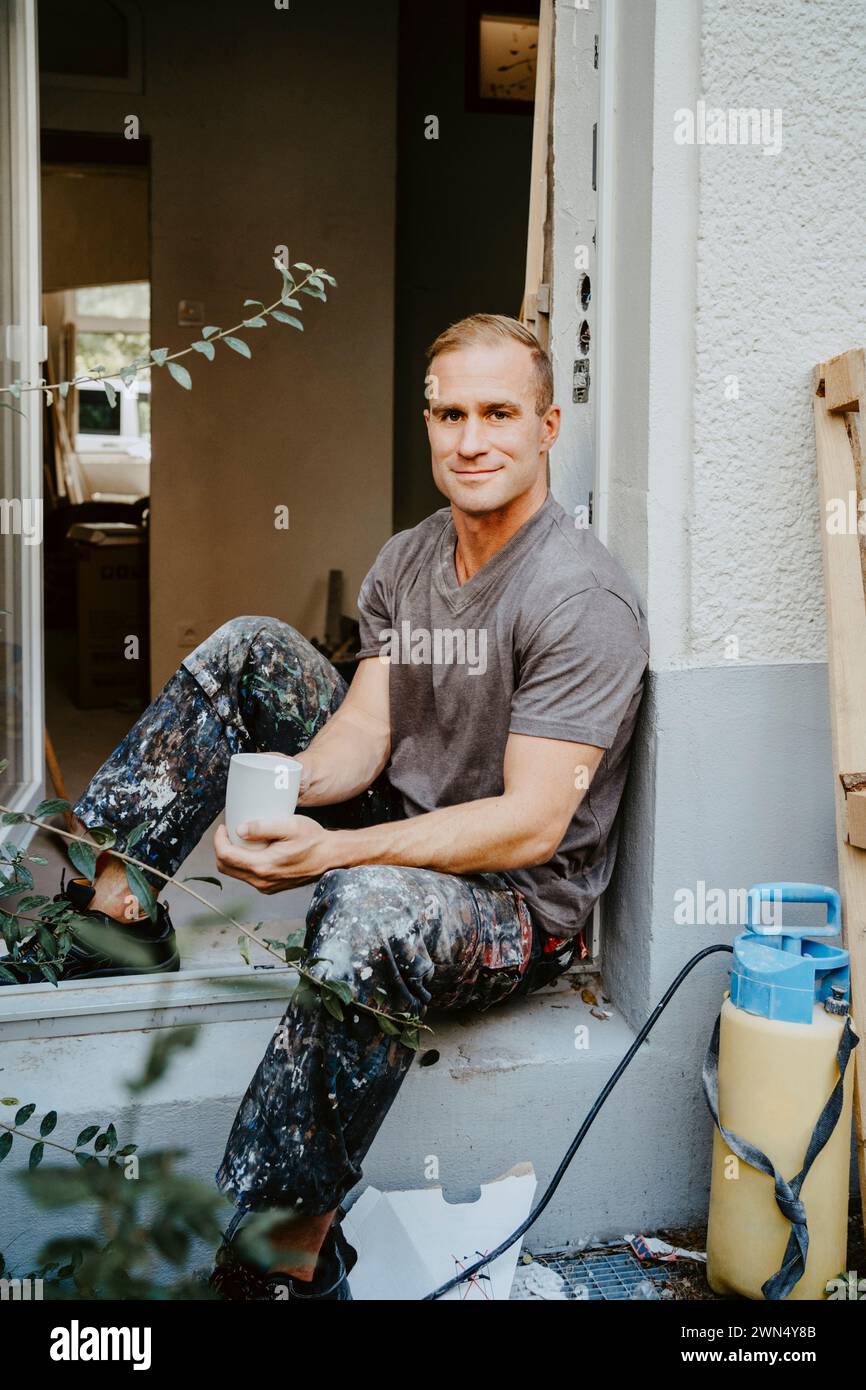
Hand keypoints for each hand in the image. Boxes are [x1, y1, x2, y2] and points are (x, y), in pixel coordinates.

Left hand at [213, 815, 333, 892]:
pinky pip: (249, 876)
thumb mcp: (290, 826)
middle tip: (228, 832)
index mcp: (263, 866)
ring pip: (236, 873)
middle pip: (226, 868)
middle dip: (221, 848)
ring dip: (232, 856)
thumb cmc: (314, 840)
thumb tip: (239, 829)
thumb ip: (263, 827)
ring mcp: (266, 886)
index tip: (223, 826)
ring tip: (239, 838)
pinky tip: (253, 849)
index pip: (226, 856)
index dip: (219, 840)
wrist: (331, 857)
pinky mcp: (271, 886)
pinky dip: (244, 863)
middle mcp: (262, 880)